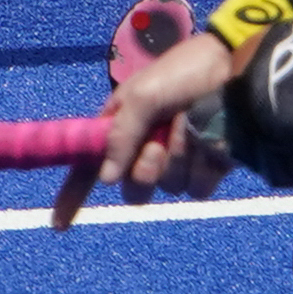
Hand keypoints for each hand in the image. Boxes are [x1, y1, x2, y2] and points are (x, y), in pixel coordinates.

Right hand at [56, 23, 241, 225]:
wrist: (234, 70)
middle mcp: (146, 147)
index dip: (73, 195)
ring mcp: (178, 160)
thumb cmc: (183, 73)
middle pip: (132, 187)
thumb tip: (105, 181)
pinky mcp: (207, 168)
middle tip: (156, 144)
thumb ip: (120, 137)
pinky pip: (196, 189)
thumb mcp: (142, 96)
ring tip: (190, 127)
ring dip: (177, 161)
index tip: (58, 224)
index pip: (90, 167)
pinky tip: (211, 143)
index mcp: (121, 127)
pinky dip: (202, 168)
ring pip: (167, 188)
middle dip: (143, 170)